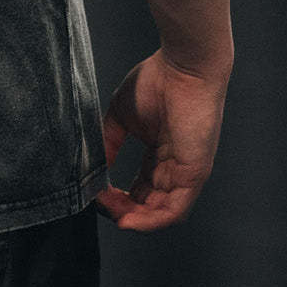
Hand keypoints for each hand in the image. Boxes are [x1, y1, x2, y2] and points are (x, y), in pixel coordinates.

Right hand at [96, 49, 229, 230]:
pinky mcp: (194, 173)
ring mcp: (186, 172)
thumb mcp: (121, 114)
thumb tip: (92, 167)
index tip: (96, 193)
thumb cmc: (156, 81)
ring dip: (135, 218)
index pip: (140, 186)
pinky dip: (151, 220)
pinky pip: (175, 209)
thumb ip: (109, 141)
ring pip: (161, 211)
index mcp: (160, 152)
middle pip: (149, 203)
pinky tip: (129, 219)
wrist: (183, 66)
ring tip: (112, 214)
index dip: (118, 195)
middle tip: (101, 204)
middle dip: (123, 209)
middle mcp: (174, 166)